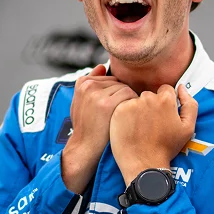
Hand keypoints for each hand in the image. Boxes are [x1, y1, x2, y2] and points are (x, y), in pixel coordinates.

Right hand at [61, 65, 136, 192]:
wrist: (85, 148)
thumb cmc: (86, 127)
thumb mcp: (81, 102)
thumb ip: (89, 83)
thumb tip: (102, 66)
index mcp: (82, 83)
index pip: (109, 79)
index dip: (114, 95)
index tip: (110, 110)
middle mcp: (88, 85)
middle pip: (118, 83)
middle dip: (121, 97)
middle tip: (117, 115)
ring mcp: (97, 94)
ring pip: (125, 88)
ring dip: (128, 102)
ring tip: (121, 117)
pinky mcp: (107, 103)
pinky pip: (130, 96)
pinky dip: (132, 106)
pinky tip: (127, 118)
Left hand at [111, 84, 198, 179]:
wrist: (144, 162)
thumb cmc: (167, 147)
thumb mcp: (188, 127)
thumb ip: (190, 104)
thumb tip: (181, 87)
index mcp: (165, 100)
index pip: (166, 90)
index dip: (166, 102)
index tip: (163, 114)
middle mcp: (147, 98)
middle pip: (150, 95)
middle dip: (152, 106)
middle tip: (152, 124)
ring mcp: (131, 103)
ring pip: (136, 100)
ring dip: (138, 109)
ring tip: (141, 128)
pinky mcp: (118, 110)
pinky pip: (123, 107)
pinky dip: (126, 114)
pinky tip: (130, 128)